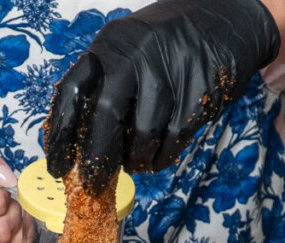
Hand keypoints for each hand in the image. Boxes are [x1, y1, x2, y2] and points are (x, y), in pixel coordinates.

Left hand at [44, 0, 280, 192]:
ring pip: (143, 134)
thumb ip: (107, 84)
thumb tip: (82, 142)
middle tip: (94, 183)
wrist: (227, 19)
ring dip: (136, 159)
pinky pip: (173, 139)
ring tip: (136, 162)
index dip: (60, 135)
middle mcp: (135, 55)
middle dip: (98, 159)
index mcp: (110, 45)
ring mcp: (168, 72)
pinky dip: (162, 157)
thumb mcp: (129, 47)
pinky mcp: (198, 92)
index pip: (72, 92)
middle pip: (105, 117)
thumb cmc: (169, 42)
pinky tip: (158, 157)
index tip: (57, 166)